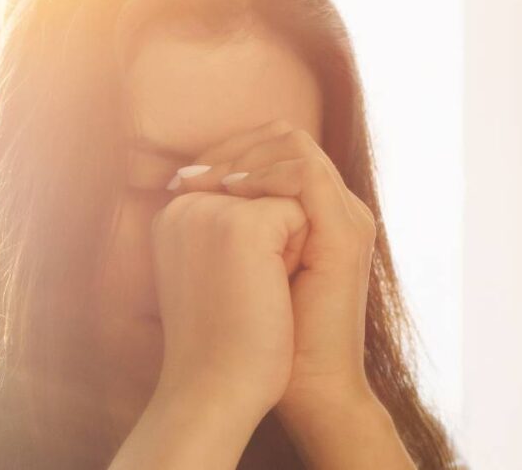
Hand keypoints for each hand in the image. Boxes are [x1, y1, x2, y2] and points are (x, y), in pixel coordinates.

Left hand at [168, 119, 377, 412]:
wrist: (303, 387)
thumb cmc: (256, 338)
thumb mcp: (229, 268)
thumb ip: (219, 226)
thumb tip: (177, 191)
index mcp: (308, 213)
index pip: (269, 146)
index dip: (222, 153)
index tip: (179, 178)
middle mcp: (330, 207)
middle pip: (282, 135)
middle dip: (230, 147)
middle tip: (189, 175)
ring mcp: (343, 217)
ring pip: (293, 143)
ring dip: (243, 158)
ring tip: (209, 184)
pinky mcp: (345, 234)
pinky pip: (305, 172)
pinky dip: (263, 174)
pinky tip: (231, 193)